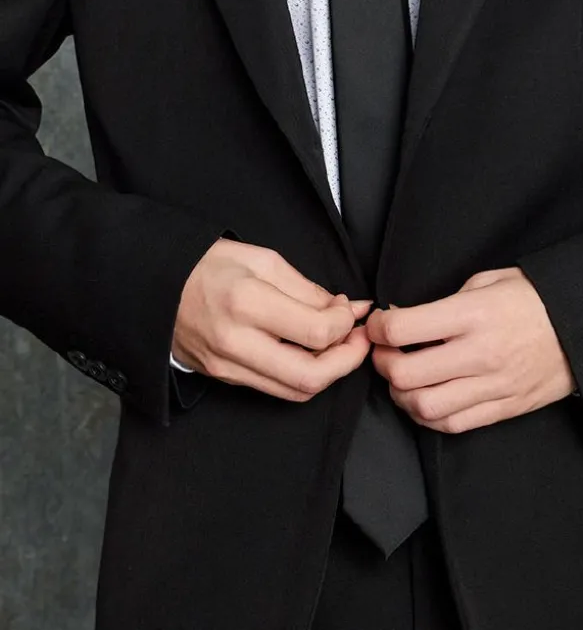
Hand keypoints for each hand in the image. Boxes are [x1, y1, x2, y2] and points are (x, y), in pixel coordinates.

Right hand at [172, 237, 372, 401]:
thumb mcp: (263, 260)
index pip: (317, 333)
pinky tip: (311, 352)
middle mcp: (237, 344)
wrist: (154, 286)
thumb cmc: (210, 265)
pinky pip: (275, 389)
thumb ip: (308, 289)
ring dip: (329, 373)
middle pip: (310, 376)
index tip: (350, 308)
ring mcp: (228, 367)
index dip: (346, 323)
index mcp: (247, 304)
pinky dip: (302, 375)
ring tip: (340, 346)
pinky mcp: (224, 379)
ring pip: (295, 391)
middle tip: (359, 339)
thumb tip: (346, 310)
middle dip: (348, 361)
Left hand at [366, 266, 576, 433]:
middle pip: (406, 374)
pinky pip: (453, 424)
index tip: (377, 325)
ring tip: (404, 379)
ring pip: (425, 407)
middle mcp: (481, 353)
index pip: (404, 328)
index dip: (378, 328)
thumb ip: (447, 300)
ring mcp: (494, 385)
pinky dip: (429, 416)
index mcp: (474, 314)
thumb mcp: (490, 280)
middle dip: (383, 364)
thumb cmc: (534, 297)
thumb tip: (407, 318)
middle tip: (384, 354)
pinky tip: (427, 399)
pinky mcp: (505, 408)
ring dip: (402, 396)